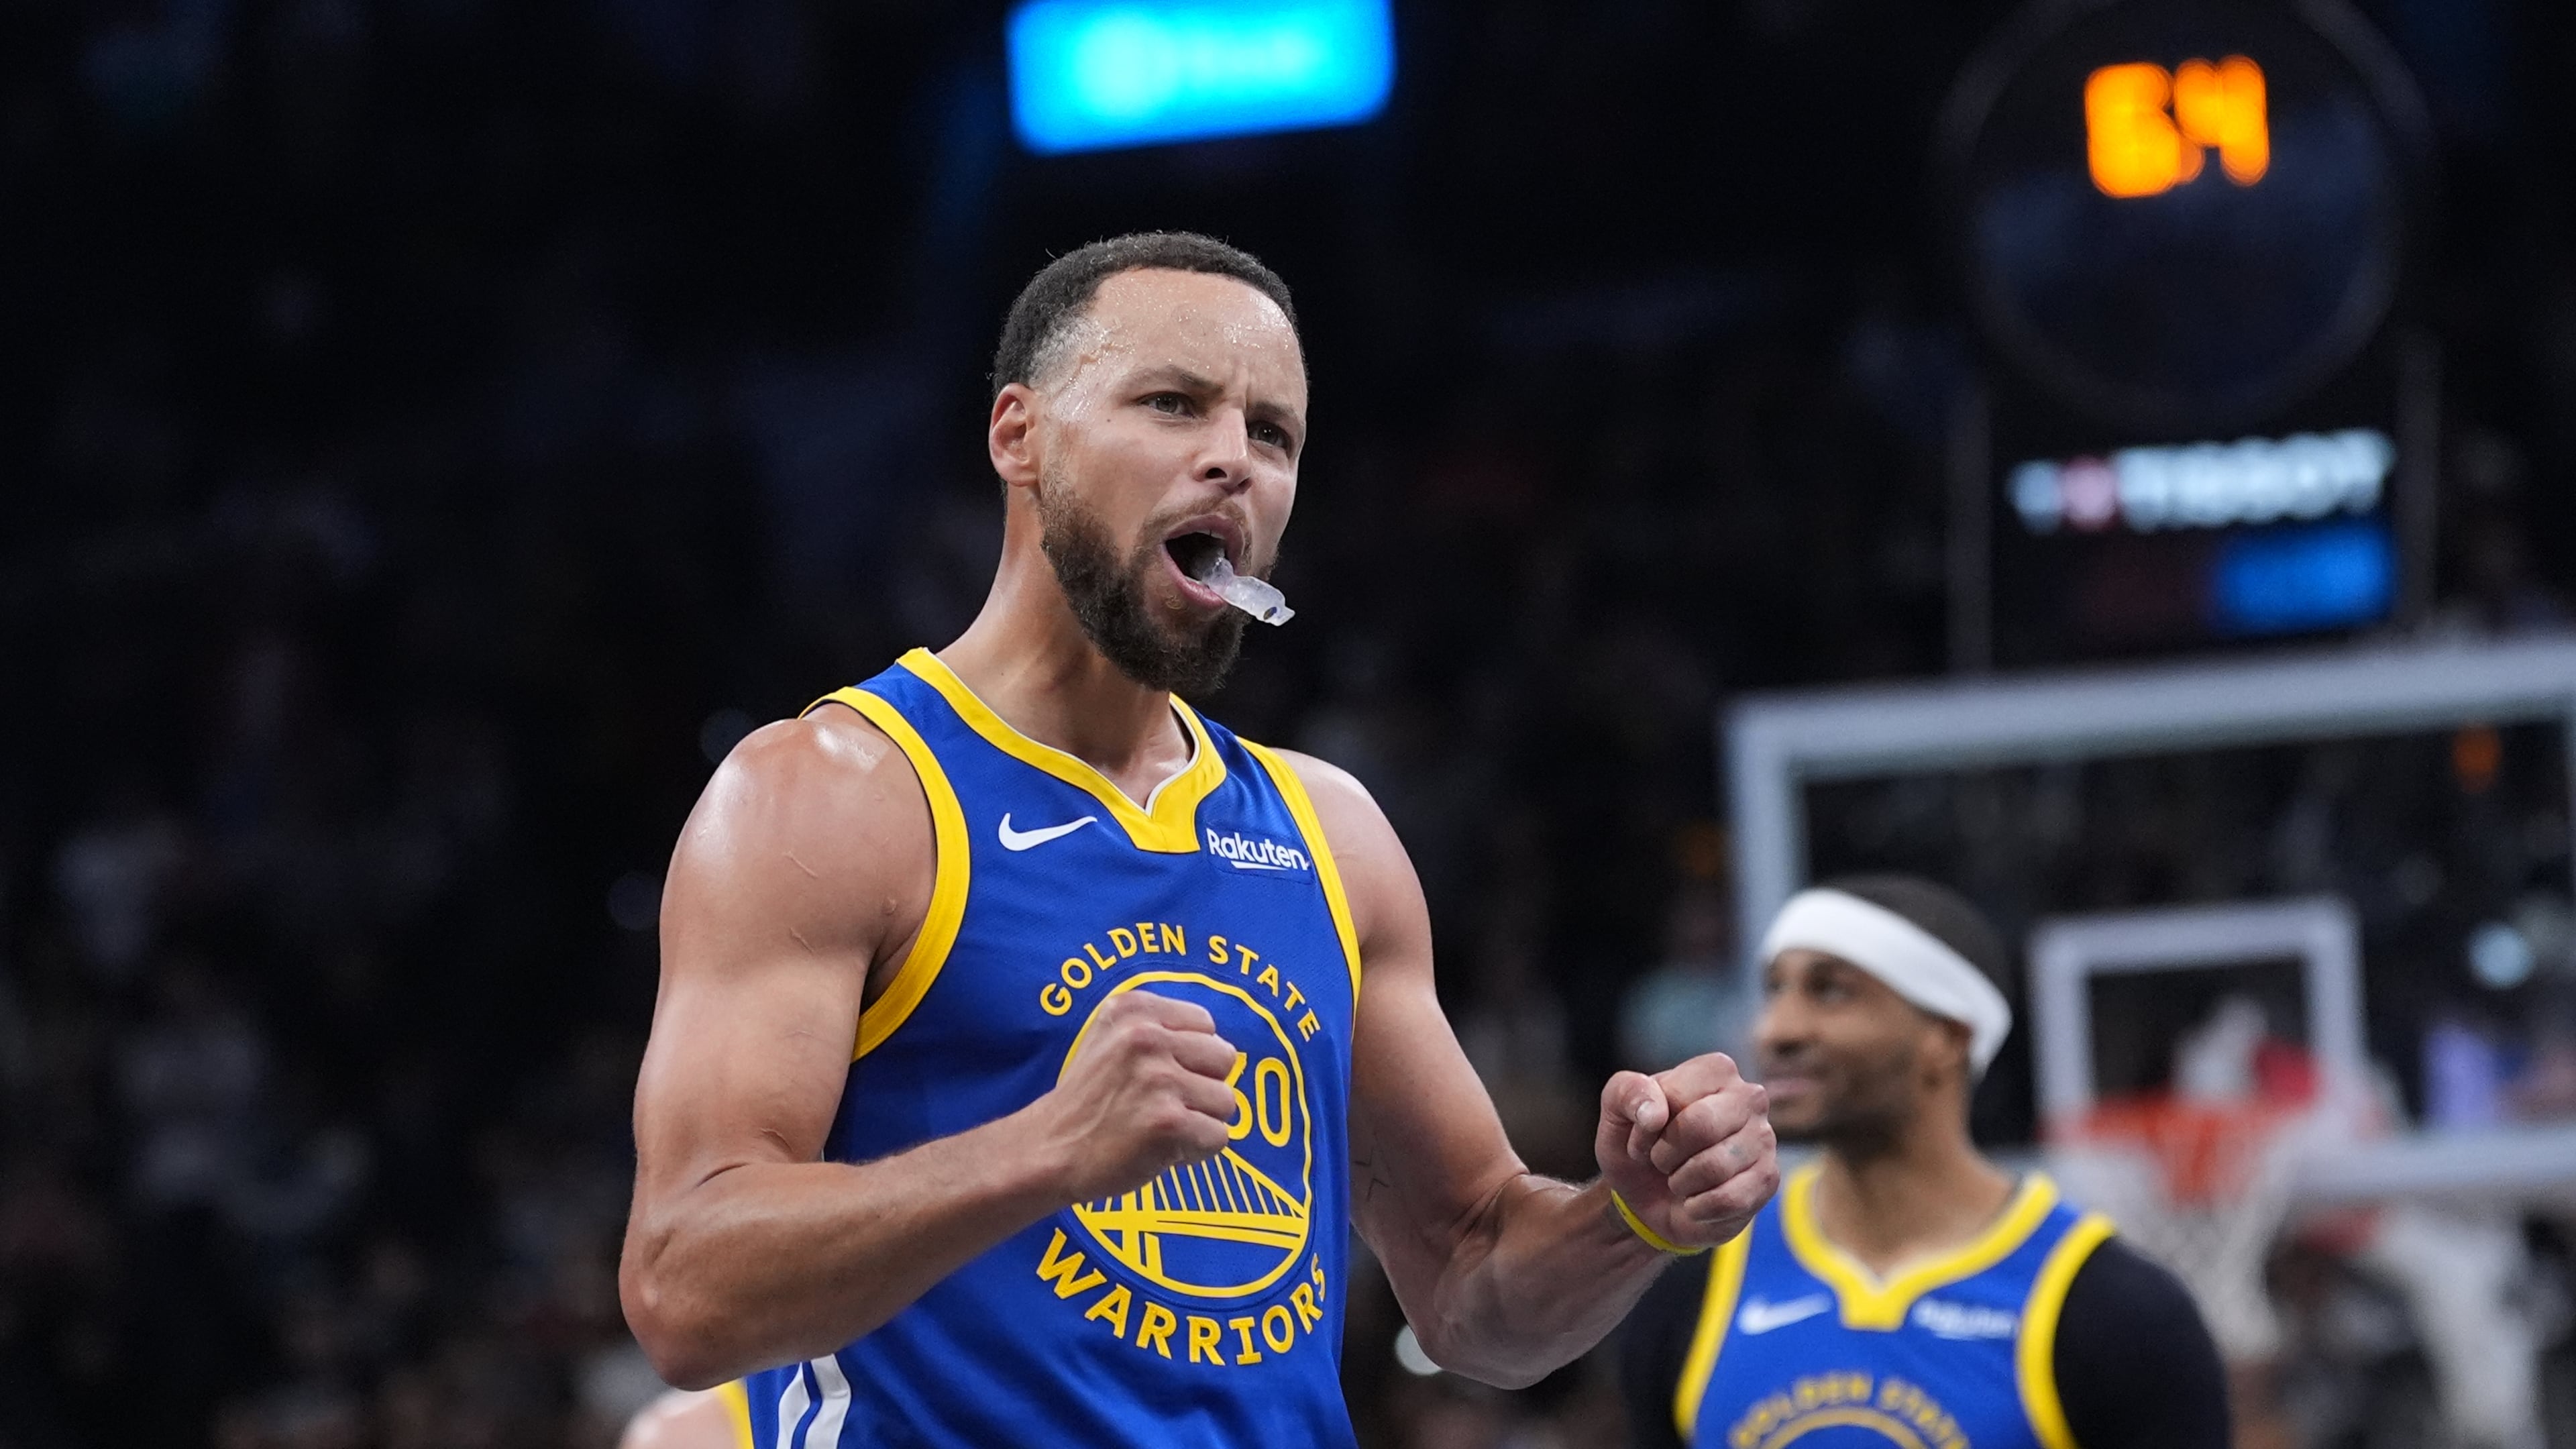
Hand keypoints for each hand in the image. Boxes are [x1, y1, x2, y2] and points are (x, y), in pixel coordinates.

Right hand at [1031, 990, 1239, 1202]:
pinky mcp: (1168, 1123)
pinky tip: (1162, 1150)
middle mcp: (1147, 1038)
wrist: (1049, 1149)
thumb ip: (1162, 1030)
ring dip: (1200, 1121)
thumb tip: (1221, 1048)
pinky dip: (1196, 1151)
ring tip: (1161, 1128)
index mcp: (1135, 1010)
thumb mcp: (1111, 1038)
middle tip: (1165, 1105)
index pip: (1206, 1025)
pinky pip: (1218, 1137)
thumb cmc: (1089, 1099)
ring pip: (1225, 1101)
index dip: (1192, 1057)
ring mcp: (1158, 1080)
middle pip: (1224, 1059)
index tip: (1162, 1076)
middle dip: (1203, 1087)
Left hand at [1595, 1053, 1776, 1251]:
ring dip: (1682, 1183)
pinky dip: (1699, 1208)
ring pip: (1715, 1166)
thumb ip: (1626, 1093)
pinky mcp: (1768, 1179)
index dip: (1647, 1127)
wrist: (1650, 1201)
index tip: (1643, 1138)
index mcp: (1715, 1070)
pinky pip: (1730, 1199)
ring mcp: (1764, 1138)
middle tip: (1661, 1162)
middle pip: (1701, 1125)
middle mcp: (1749, 1097)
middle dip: (1666, 1154)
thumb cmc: (1640, 1148)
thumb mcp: (1616, 1114)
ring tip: (1680, 1179)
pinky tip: (1695, 1202)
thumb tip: (1654, 1113)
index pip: (1676, 1096)